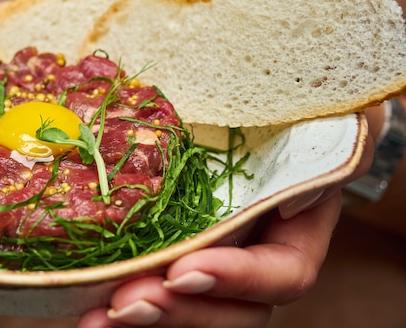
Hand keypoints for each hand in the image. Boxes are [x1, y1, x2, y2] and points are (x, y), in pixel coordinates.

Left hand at [77, 127, 374, 327]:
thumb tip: (299, 199)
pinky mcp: (168, 248)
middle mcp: (252, 255)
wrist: (257, 108)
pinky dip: (116, 296)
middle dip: (178, 312)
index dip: (239, 279)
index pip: (282, 273)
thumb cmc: (291, 114)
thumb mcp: (321, 120)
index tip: (186, 270)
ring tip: (96, 318)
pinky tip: (83, 302)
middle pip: (227, 308)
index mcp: (295, 232)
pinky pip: (150, 283)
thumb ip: (332, 151)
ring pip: (185, 307)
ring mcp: (210, 256)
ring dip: (142, 316)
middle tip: (127, 305)